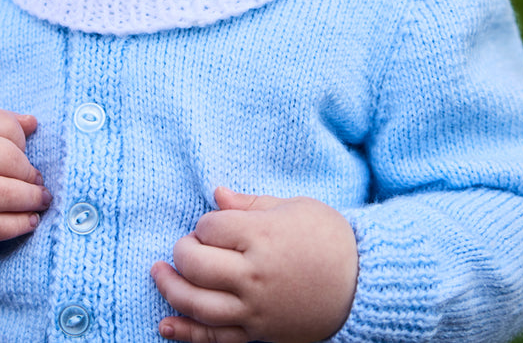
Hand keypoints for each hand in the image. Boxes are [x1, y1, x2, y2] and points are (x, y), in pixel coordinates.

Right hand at [0, 105, 50, 250]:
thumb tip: (33, 123)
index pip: (3, 127)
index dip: (23, 141)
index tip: (24, 153)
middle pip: (6, 159)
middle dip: (31, 173)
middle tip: (38, 182)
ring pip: (2, 194)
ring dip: (31, 199)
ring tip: (40, 200)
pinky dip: (17, 225)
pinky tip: (29, 222)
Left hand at [152, 187, 357, 342]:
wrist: (363, 285)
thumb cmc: (331, 239)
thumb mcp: (294, 208)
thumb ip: (250, 204)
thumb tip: (216, 194)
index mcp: (262, 237)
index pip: (209, 228)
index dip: (206, 224)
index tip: (216, 225)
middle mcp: (254, 275)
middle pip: (195, 264)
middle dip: (183, 251)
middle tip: (189, 246)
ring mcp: (254, 308)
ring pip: (197, 303)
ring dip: (170, 288)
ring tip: (159, 273)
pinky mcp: (259, 333)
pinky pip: (214, 338)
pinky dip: (186, 333)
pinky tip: (165, 325)